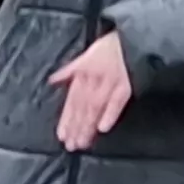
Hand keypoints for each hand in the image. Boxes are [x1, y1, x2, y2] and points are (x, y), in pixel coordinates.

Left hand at [47, 32, 134, 152]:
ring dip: (88, 126)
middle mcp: (94, 81)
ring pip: (95, 108)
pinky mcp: (127, 85)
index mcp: (83, 75)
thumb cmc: (109, 47)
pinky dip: (110, 114)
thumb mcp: (85, 55)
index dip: (67, 118)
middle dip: (76, 127)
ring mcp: (110, 83)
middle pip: (82, 108)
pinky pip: (117, 102)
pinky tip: (103, 129)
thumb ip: (69, 70)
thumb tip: (52, 80)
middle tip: (71, 146)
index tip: (62, 135)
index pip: (72, 101)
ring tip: (82, 143)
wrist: (132, 37)